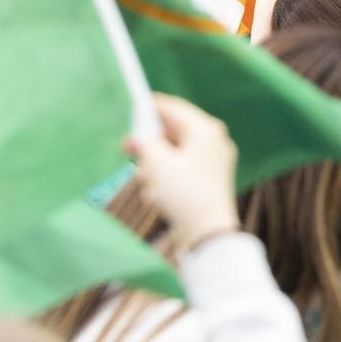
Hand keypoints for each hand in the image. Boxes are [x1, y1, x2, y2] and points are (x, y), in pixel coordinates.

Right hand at [127, 95, 241, 257]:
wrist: (209, 233)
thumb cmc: (184, 193)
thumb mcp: (157, 163)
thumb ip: (146, 142)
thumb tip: (141, 135)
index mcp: (205, 129)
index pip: (172, 108)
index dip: (148, 109)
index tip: (128, 114)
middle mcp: (213, 140)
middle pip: (172, 132)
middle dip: (149, 146)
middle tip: (127, 151)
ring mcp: (213, 160)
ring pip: (173, 153)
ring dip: (155, 167)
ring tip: (148, 184)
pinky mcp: (209, 179)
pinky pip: (181, 170)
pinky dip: (166, 179)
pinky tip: (158, 196)